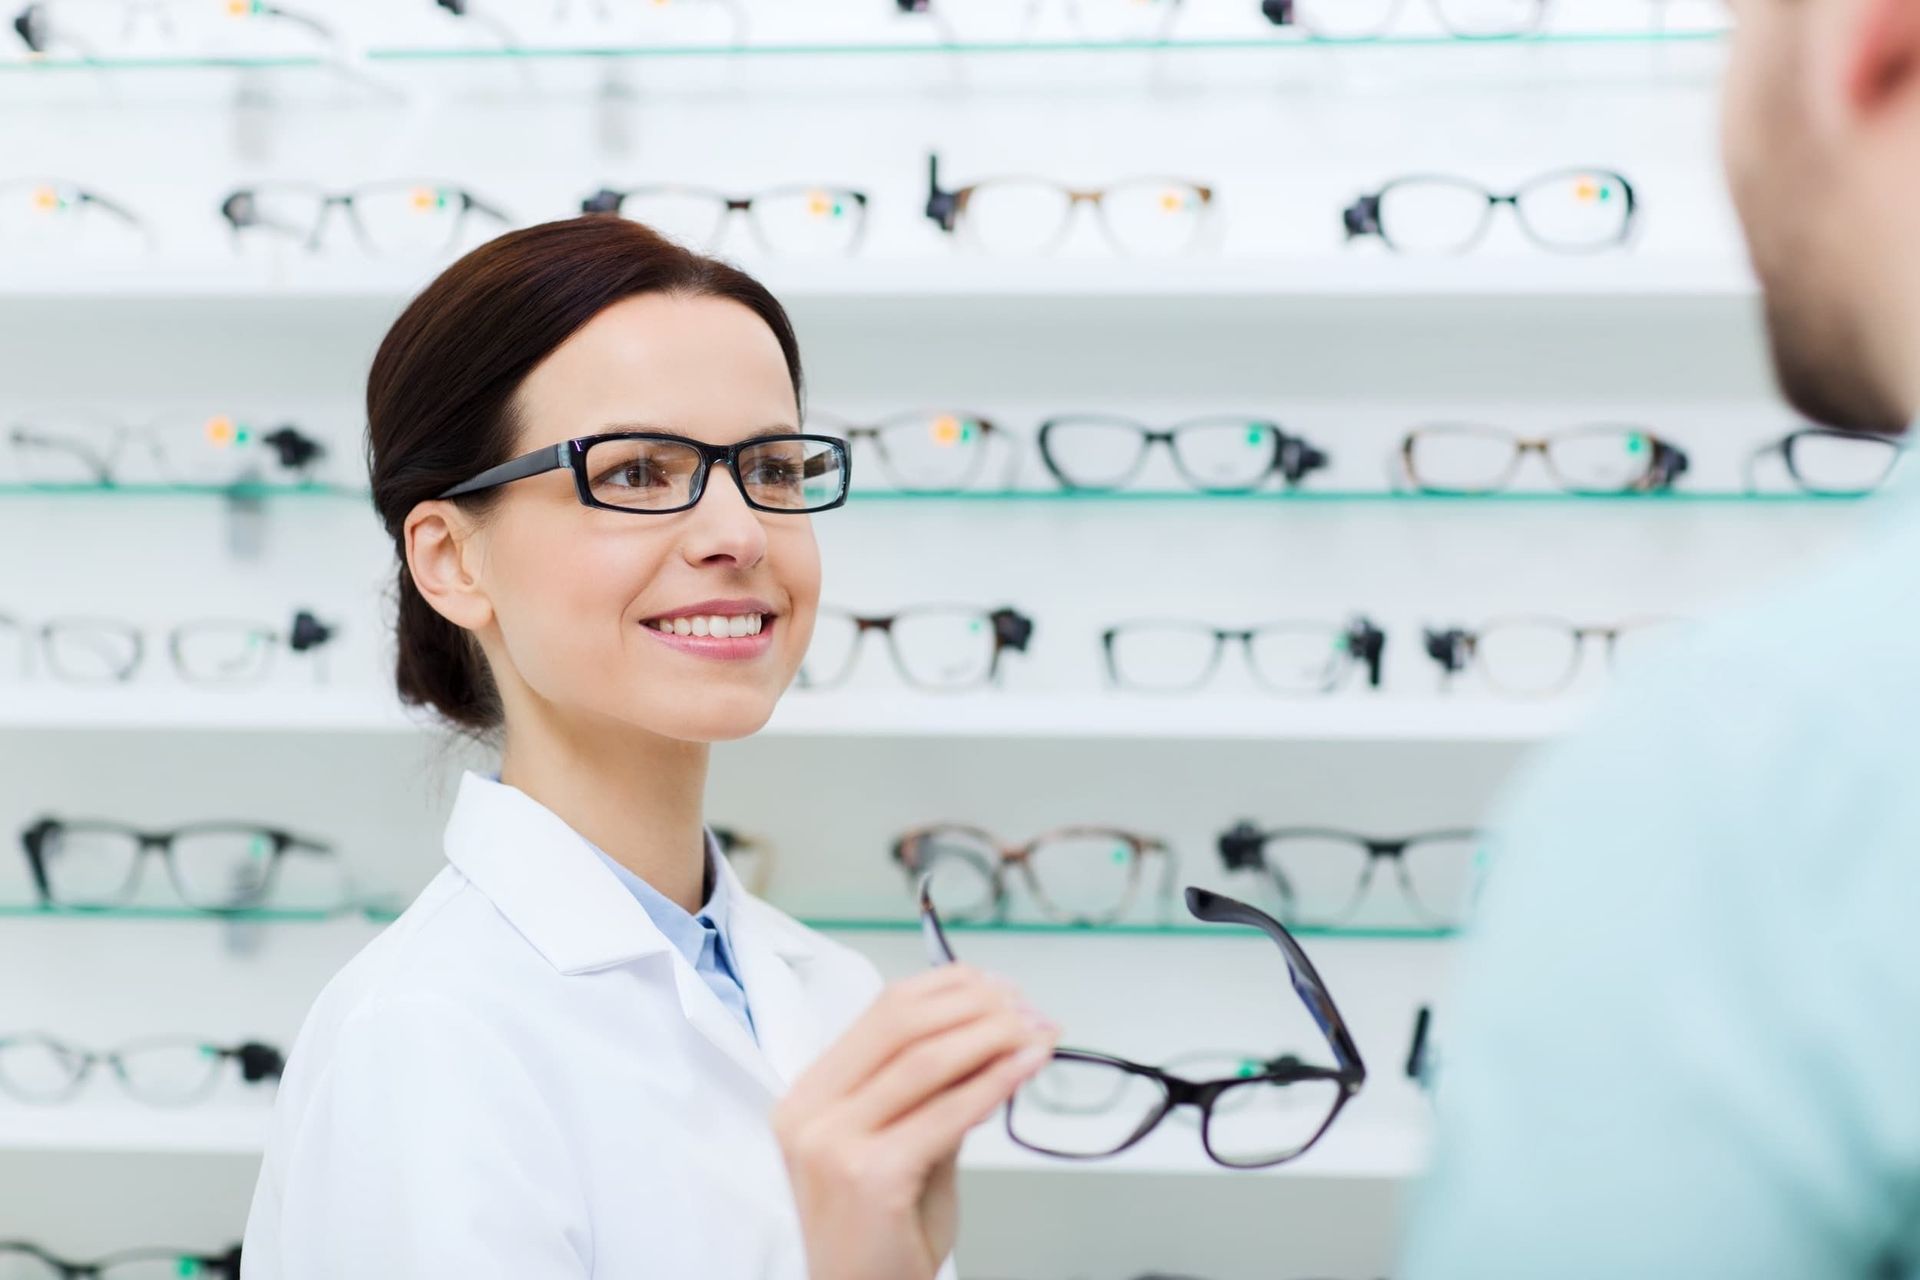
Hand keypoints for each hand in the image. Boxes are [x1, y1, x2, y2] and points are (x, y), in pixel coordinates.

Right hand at [773, 964, 1056, 1279]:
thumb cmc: (881, 1234)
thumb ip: (936, 1093)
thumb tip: (994, 1034)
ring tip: (1037, 1031)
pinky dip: (995, 1081)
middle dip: (976, 1005)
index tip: (1000, 986)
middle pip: (901, 1022)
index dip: (950, 987)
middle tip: (1028, 1007)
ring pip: (925, 1059)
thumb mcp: (904, 1147)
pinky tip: (1027, 1066)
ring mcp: (833, 1144)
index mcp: (810, 1094)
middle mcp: (810, 1112)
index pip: (883, 1010)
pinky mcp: (869, 1177)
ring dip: (994, 1036)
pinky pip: (946, 1113)